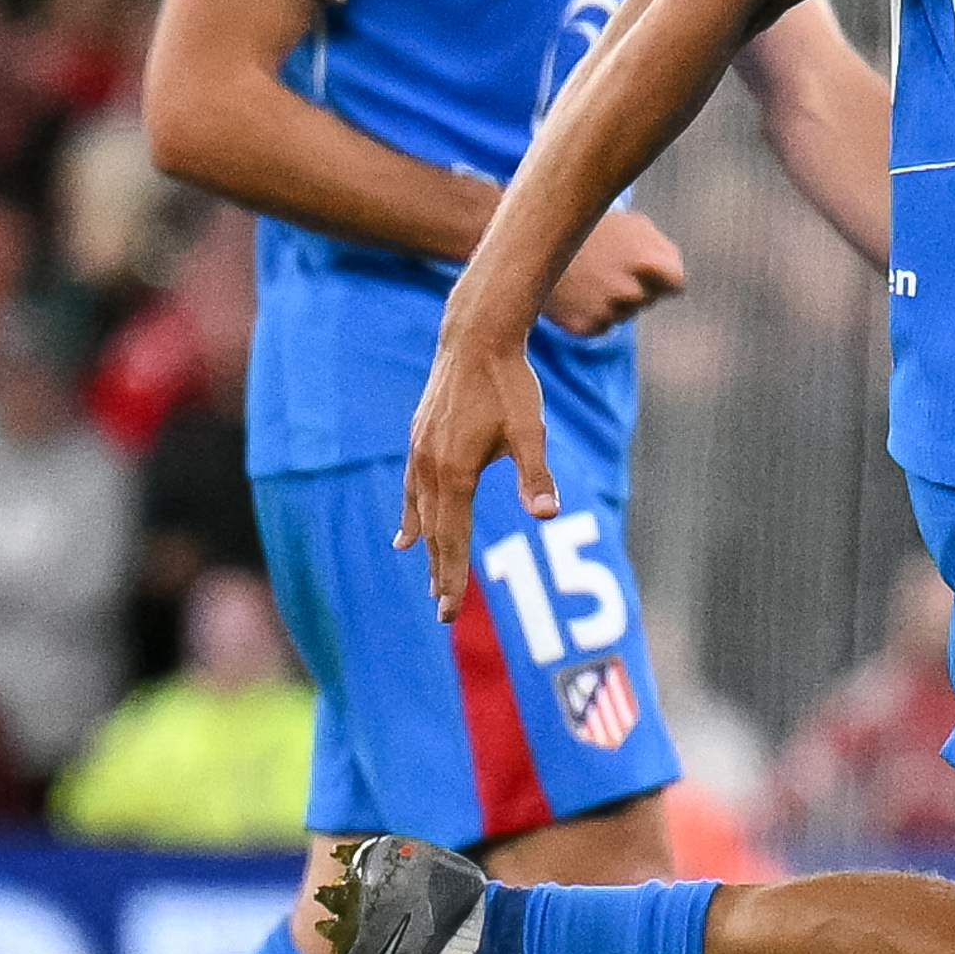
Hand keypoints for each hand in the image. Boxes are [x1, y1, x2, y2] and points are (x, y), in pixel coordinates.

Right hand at [396, 318, 557, 616]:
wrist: (476, 338)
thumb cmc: (509, 384)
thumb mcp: (530, 431)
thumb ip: (536, 475)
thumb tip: (547, 515)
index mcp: (456, 473)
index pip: (454, 539)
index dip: (453, 578)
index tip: (449, 612)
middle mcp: (431, 468)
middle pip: (435, 534)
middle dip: (441, 575)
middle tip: (444, 614)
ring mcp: (421, 453)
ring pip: (421, 513)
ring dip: (427, 550)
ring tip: (430, 580)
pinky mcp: (420, 439)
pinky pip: (413, 490)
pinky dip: (411, 516)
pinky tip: (407, 532)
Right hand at [541, 206, 685, 335]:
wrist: (533, 240)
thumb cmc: (590, 230)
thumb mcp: (633, 226)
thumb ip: (661, 252)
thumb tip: (675, 281)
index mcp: (650, 262)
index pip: (676, 284)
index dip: (664, 279)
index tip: (649, 271)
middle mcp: (631, 290)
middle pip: (646, 300)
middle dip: (635, 288)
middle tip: (605, 266)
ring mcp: (607, 311)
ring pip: (622, 315)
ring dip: (611, 301)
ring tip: (587, 276)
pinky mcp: (585, 327)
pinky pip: (599, 325)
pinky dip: (589, 313)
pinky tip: (575, 293)